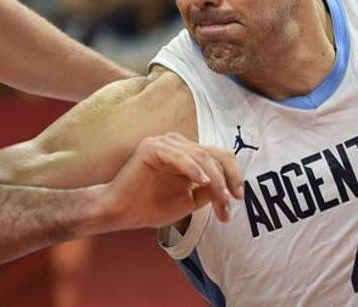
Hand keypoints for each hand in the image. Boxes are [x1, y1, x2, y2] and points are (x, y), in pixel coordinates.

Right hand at [100, 133, 242, 230]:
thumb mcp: (187, 201)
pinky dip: (194, 170)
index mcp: (187, 153)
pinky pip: (180, 156)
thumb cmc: (149, 207)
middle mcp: (178, 144)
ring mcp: (165, 143)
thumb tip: (229, 191)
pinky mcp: (152, 148)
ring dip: (215, 181)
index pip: (218, 157)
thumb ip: (207, 193)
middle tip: (232, 203)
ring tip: (221, 201)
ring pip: (201, 157)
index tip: (239, 198)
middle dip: (227, 180)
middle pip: (215, 154)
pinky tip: (202, 183)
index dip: (233, 176)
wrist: (119, 213)